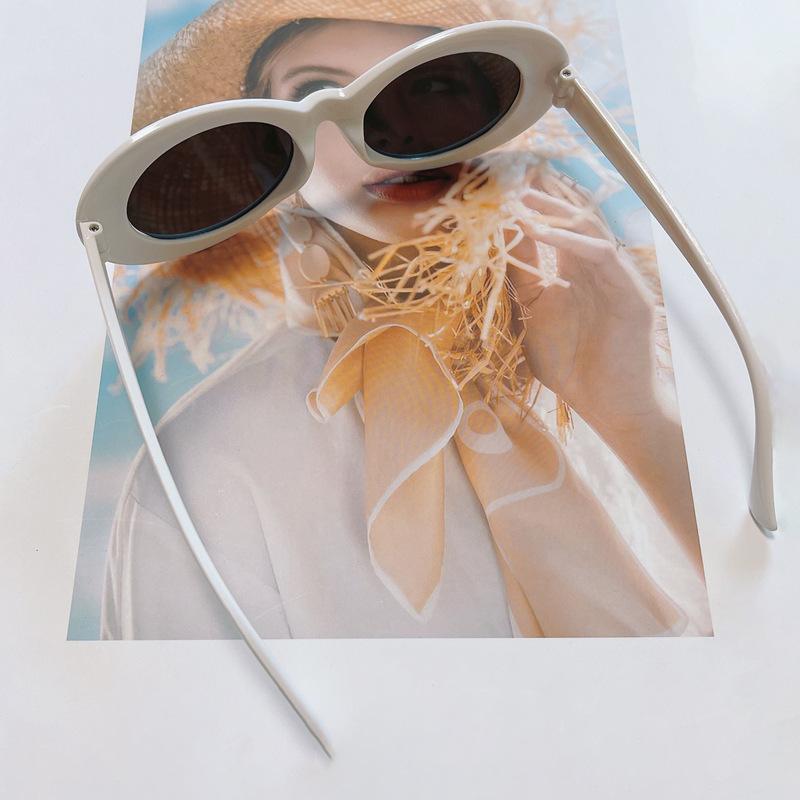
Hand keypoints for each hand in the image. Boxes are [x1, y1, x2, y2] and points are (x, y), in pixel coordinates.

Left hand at [508, 174, 661, 433]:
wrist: (606, 402)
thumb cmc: (570, 364)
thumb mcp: (533, 313)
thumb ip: (522, 276)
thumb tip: (501, 239)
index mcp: (572, 268)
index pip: (551, 223)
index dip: (526, 202)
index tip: (494, 184)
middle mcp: (594, 264)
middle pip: (569, 214)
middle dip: (538, 193)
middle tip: (505, 172)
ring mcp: (614, 274)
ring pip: (585, 226)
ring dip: (550, 209)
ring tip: (517, 195)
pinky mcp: (630, 289)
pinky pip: (599, 254)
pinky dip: (569, 239)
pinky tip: (539, 229)